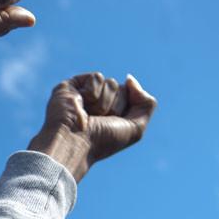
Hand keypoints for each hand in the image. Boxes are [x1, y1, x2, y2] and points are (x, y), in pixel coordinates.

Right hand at [28, 73, 157, 180]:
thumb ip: (146, 103)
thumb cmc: (103, 141)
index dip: (125, 111)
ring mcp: (85, 93)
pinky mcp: (72, 85)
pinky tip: (80, 104)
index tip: (111, 125)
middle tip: (99, 120)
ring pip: (111, 82)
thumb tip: (129, 78)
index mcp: (113, 114)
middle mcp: (99, 103)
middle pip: (122, 88)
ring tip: (89, 115)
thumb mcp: (136, 128)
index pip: (131, 97)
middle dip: (116, 106)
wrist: (75, 141)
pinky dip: (92, 93)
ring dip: (103, 103)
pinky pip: (97, 77)